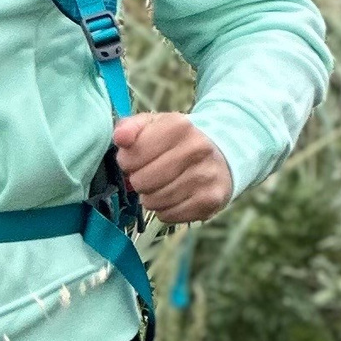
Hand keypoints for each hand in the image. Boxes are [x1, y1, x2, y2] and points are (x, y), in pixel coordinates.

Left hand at [113, 112, 231, 223]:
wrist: (220, 157)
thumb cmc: (175, 142)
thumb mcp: (152, 125)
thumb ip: (129, 128)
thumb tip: (120, 137)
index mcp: (179, 126)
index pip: (131, 157)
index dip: (127, 162)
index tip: (137, 159)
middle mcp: (197, 149)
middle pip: (141, 182)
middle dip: (138, 181)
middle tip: (149, 174)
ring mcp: (206, 176)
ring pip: (153, 201)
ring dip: (151, 197)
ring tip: (162, 185)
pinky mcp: (210, 200)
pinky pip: (168, 215)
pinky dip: (165, 210)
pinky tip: (174, 196)